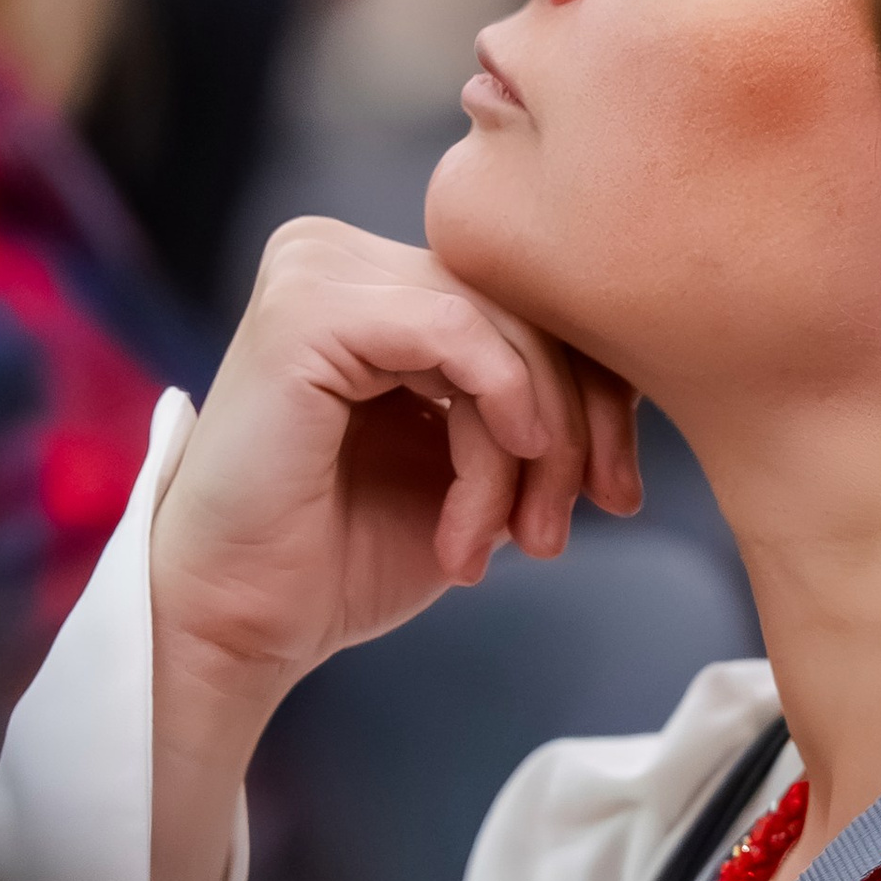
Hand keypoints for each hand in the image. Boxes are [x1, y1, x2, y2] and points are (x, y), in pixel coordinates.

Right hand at [146, 219, 640, 880]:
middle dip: (575, 429)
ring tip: (506, 541)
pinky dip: (497, 416)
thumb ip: (538, 409)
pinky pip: (455, 333)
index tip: (618, 495)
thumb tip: (638, 381)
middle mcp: (343, 256)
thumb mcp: (474, 469)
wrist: (242, 624)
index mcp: (381, 282)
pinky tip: (491, 499)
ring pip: (501, 327)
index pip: (531, 304)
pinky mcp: (305, 307)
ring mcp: (317, 269)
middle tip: (561, 531)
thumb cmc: (342, 555)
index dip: (599, 394)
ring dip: (528, 450)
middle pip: (526, 307)